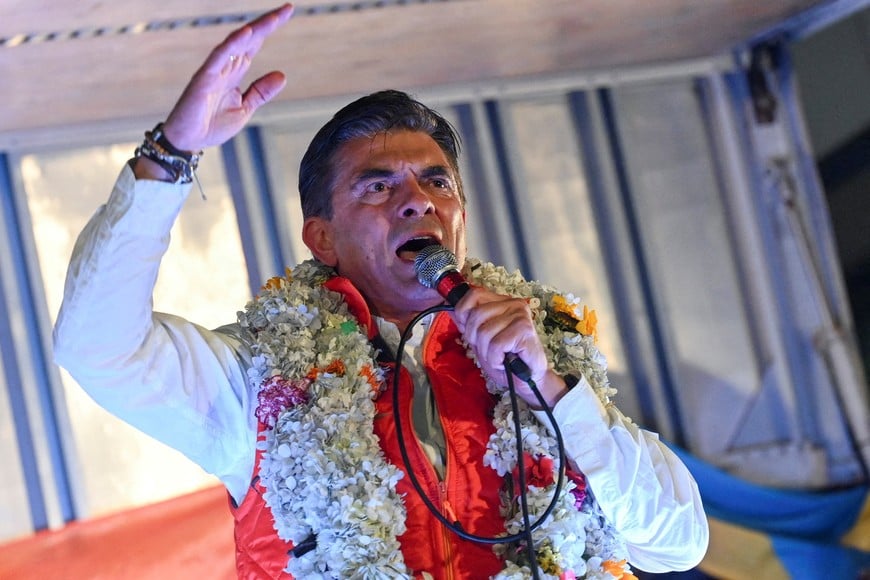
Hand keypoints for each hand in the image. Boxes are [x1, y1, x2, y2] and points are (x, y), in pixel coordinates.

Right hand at [162, 3, 293, 152]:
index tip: (287, 13)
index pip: (255, 45)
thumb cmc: (211, 124)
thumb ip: (261, 92)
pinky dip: (231, 44)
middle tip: (287, 9)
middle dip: (267, 24)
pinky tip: (246, 33)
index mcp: (235, 72)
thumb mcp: (244, 109)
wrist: (189, 141)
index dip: (269, 30)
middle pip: (248, 39)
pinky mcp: (203, 78)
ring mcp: (214, 70)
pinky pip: (218, 57)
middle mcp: (225, 66)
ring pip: (235, 43)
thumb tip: (282, 75)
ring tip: (274, 18)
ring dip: (254, 30)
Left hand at [451, 287, 568, 407]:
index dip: (463, 313)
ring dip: (486, 353)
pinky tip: (504, 362)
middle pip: (476, 315)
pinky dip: (495, 359)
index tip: (468, 331)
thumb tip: (449, 307)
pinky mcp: (524, 331)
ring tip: (498, 357)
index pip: (474, 295)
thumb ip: (468, 323)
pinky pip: (495, 345)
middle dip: (475, 339)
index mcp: (503, 302)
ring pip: (484, 332)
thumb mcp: (481, 339)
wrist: (529, 379)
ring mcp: (520, 316)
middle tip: (488, 350)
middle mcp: (513, 304)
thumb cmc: (506, 359)